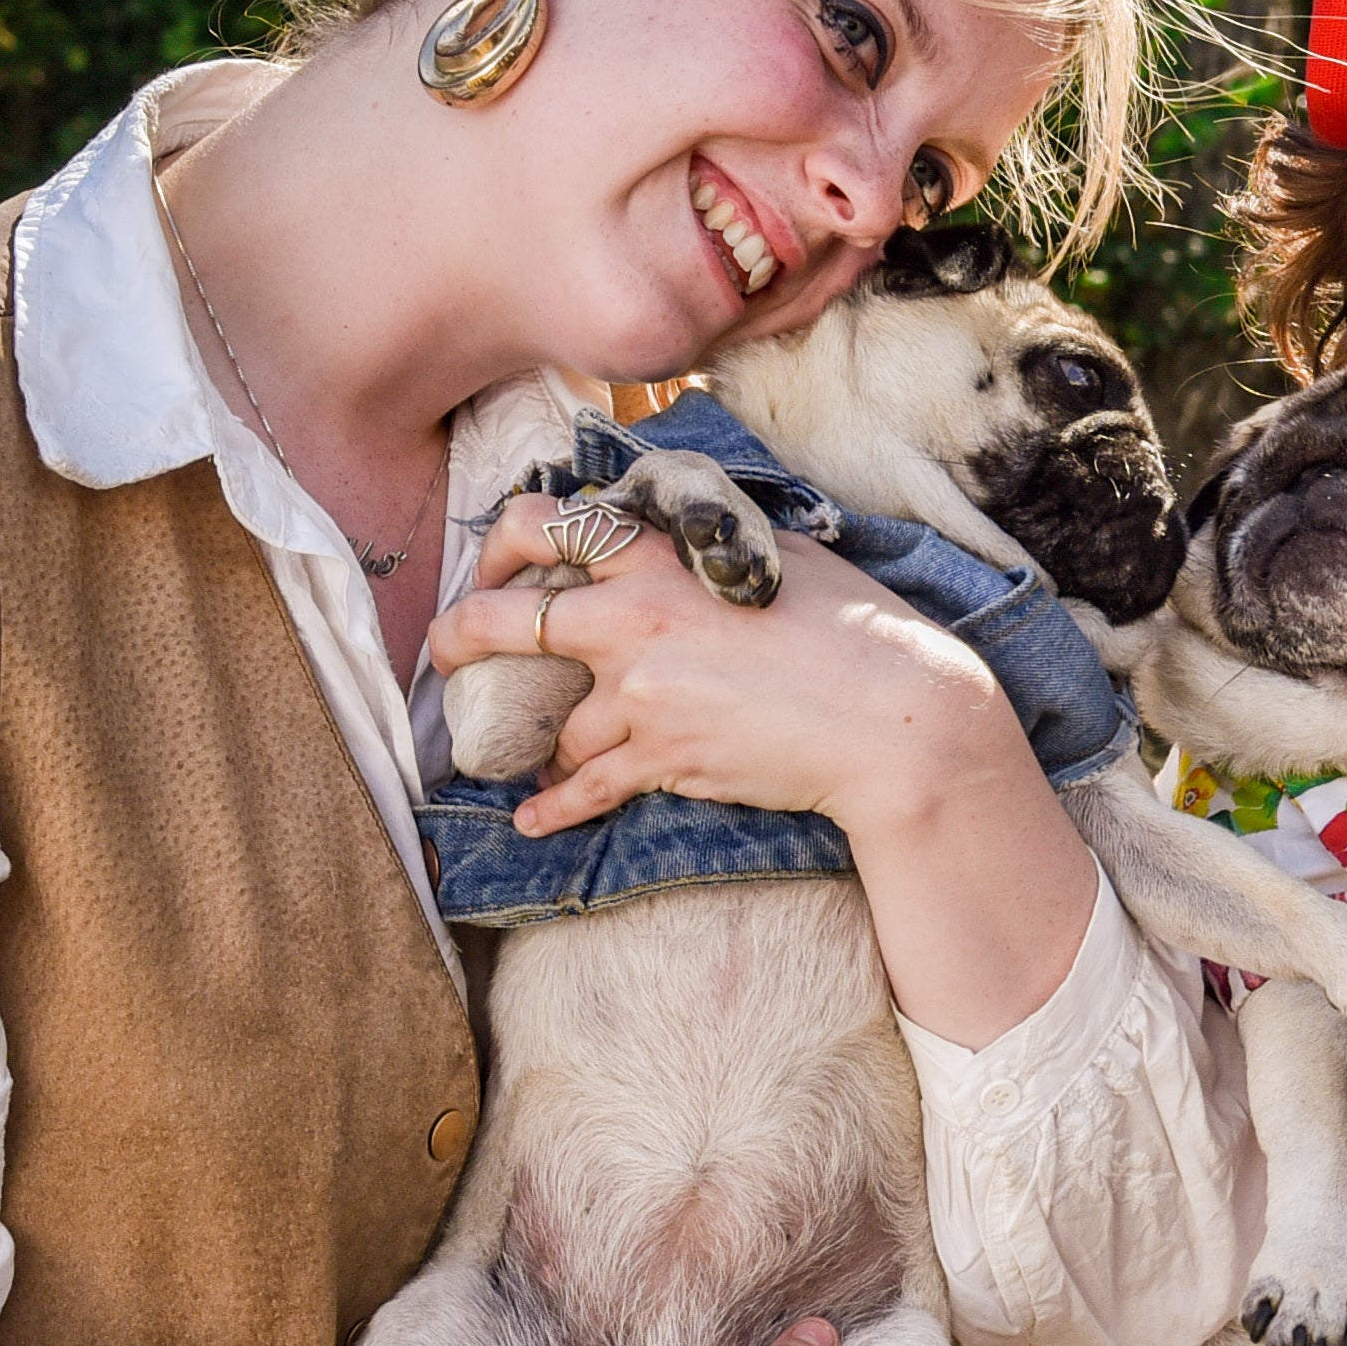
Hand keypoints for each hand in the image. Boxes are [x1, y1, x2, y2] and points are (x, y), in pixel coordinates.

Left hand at [427, 493, 1035, 844]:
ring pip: (552, 726)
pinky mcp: (664, 759)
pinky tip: (531, 820)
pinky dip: (553, 809)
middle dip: (457, 641)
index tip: (497, 568)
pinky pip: (585, 790)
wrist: (897, 720)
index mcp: (662, 560)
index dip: (499, 544)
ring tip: (538, 756)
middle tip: (449, 657)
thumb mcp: (782, 554)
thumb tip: (681, 531)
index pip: (541, 525)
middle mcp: (634, 623)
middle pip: (499, 623)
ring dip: (542, 745)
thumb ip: (712, 542)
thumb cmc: (859, 629)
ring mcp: (643, 697)